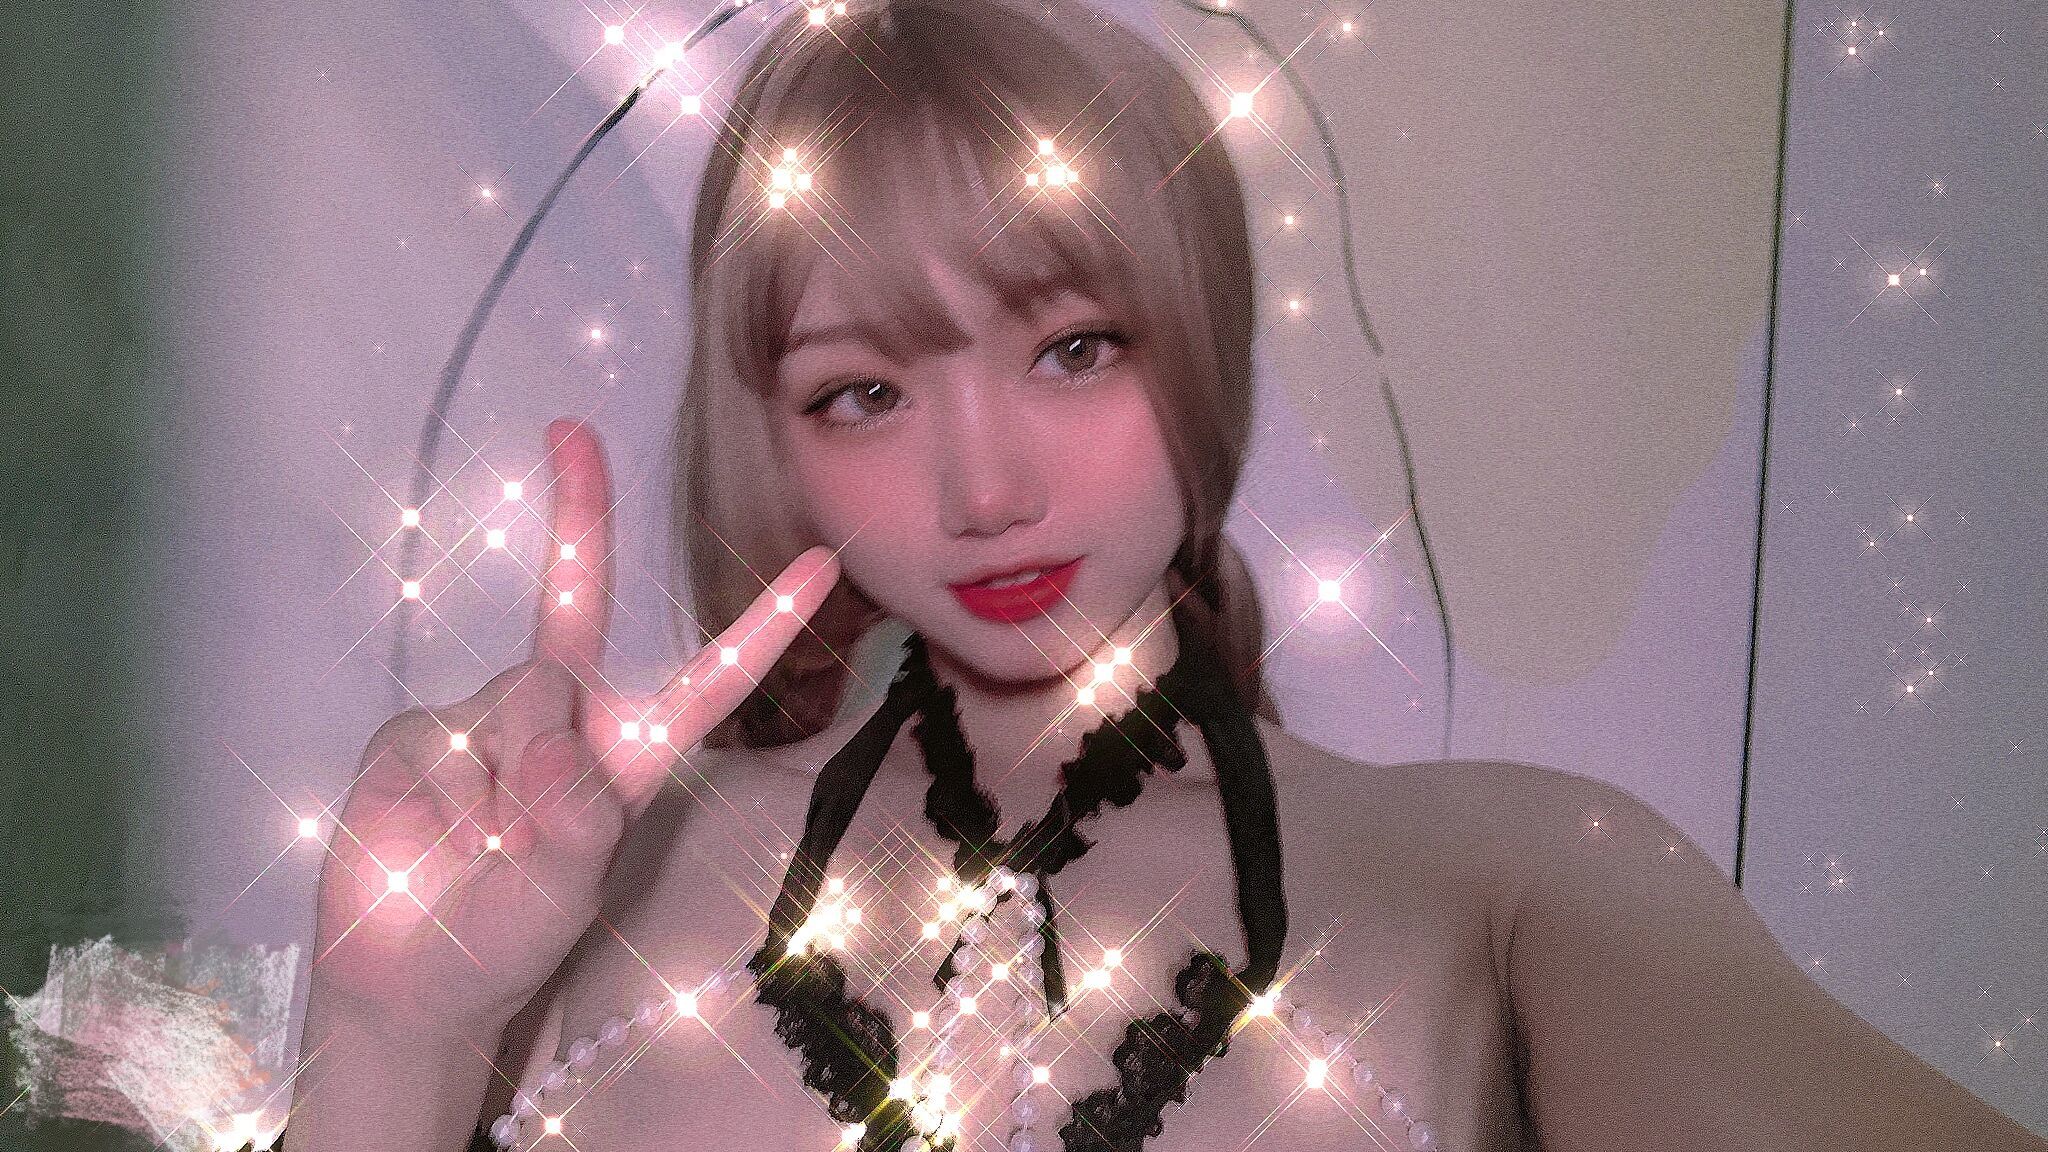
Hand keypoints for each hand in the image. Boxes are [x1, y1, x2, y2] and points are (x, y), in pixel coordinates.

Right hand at [305, 417, 840, 1045]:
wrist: (411, 980)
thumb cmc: (509, 936)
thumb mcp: (569, 887)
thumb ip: (576, 812)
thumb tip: (547, 730)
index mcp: (630, 749)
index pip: (711, 679)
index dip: (766, 623)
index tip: (824, 564)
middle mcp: (563, 716)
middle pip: (577, 596)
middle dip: (578, 510)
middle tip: (571, 429)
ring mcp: (489, 717)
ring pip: (523, 700)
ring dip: (510, 784)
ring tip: (488, 852)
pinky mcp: (418, 732)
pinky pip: (443, 739)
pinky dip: (447, 797)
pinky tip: (435, 836)